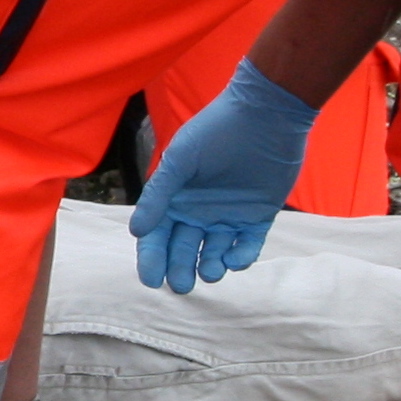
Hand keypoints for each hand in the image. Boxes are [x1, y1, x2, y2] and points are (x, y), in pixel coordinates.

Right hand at [129, 61, 316, 294]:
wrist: (265, 115)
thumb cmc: (215, 131)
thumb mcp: (180, 160)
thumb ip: (159, 195)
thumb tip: (135, 231)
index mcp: (175, 198)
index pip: (157, 235)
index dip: (152, 258)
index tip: (151, 279)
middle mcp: (198, 211)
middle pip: (183, 250)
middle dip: (179, 269)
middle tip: (181, 285)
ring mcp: (228, 216)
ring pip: (214, 253)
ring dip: (209, 267)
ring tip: (209, 272)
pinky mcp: (257, 217)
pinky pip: (247, 246)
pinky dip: (241, 257)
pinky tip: (233, 260)